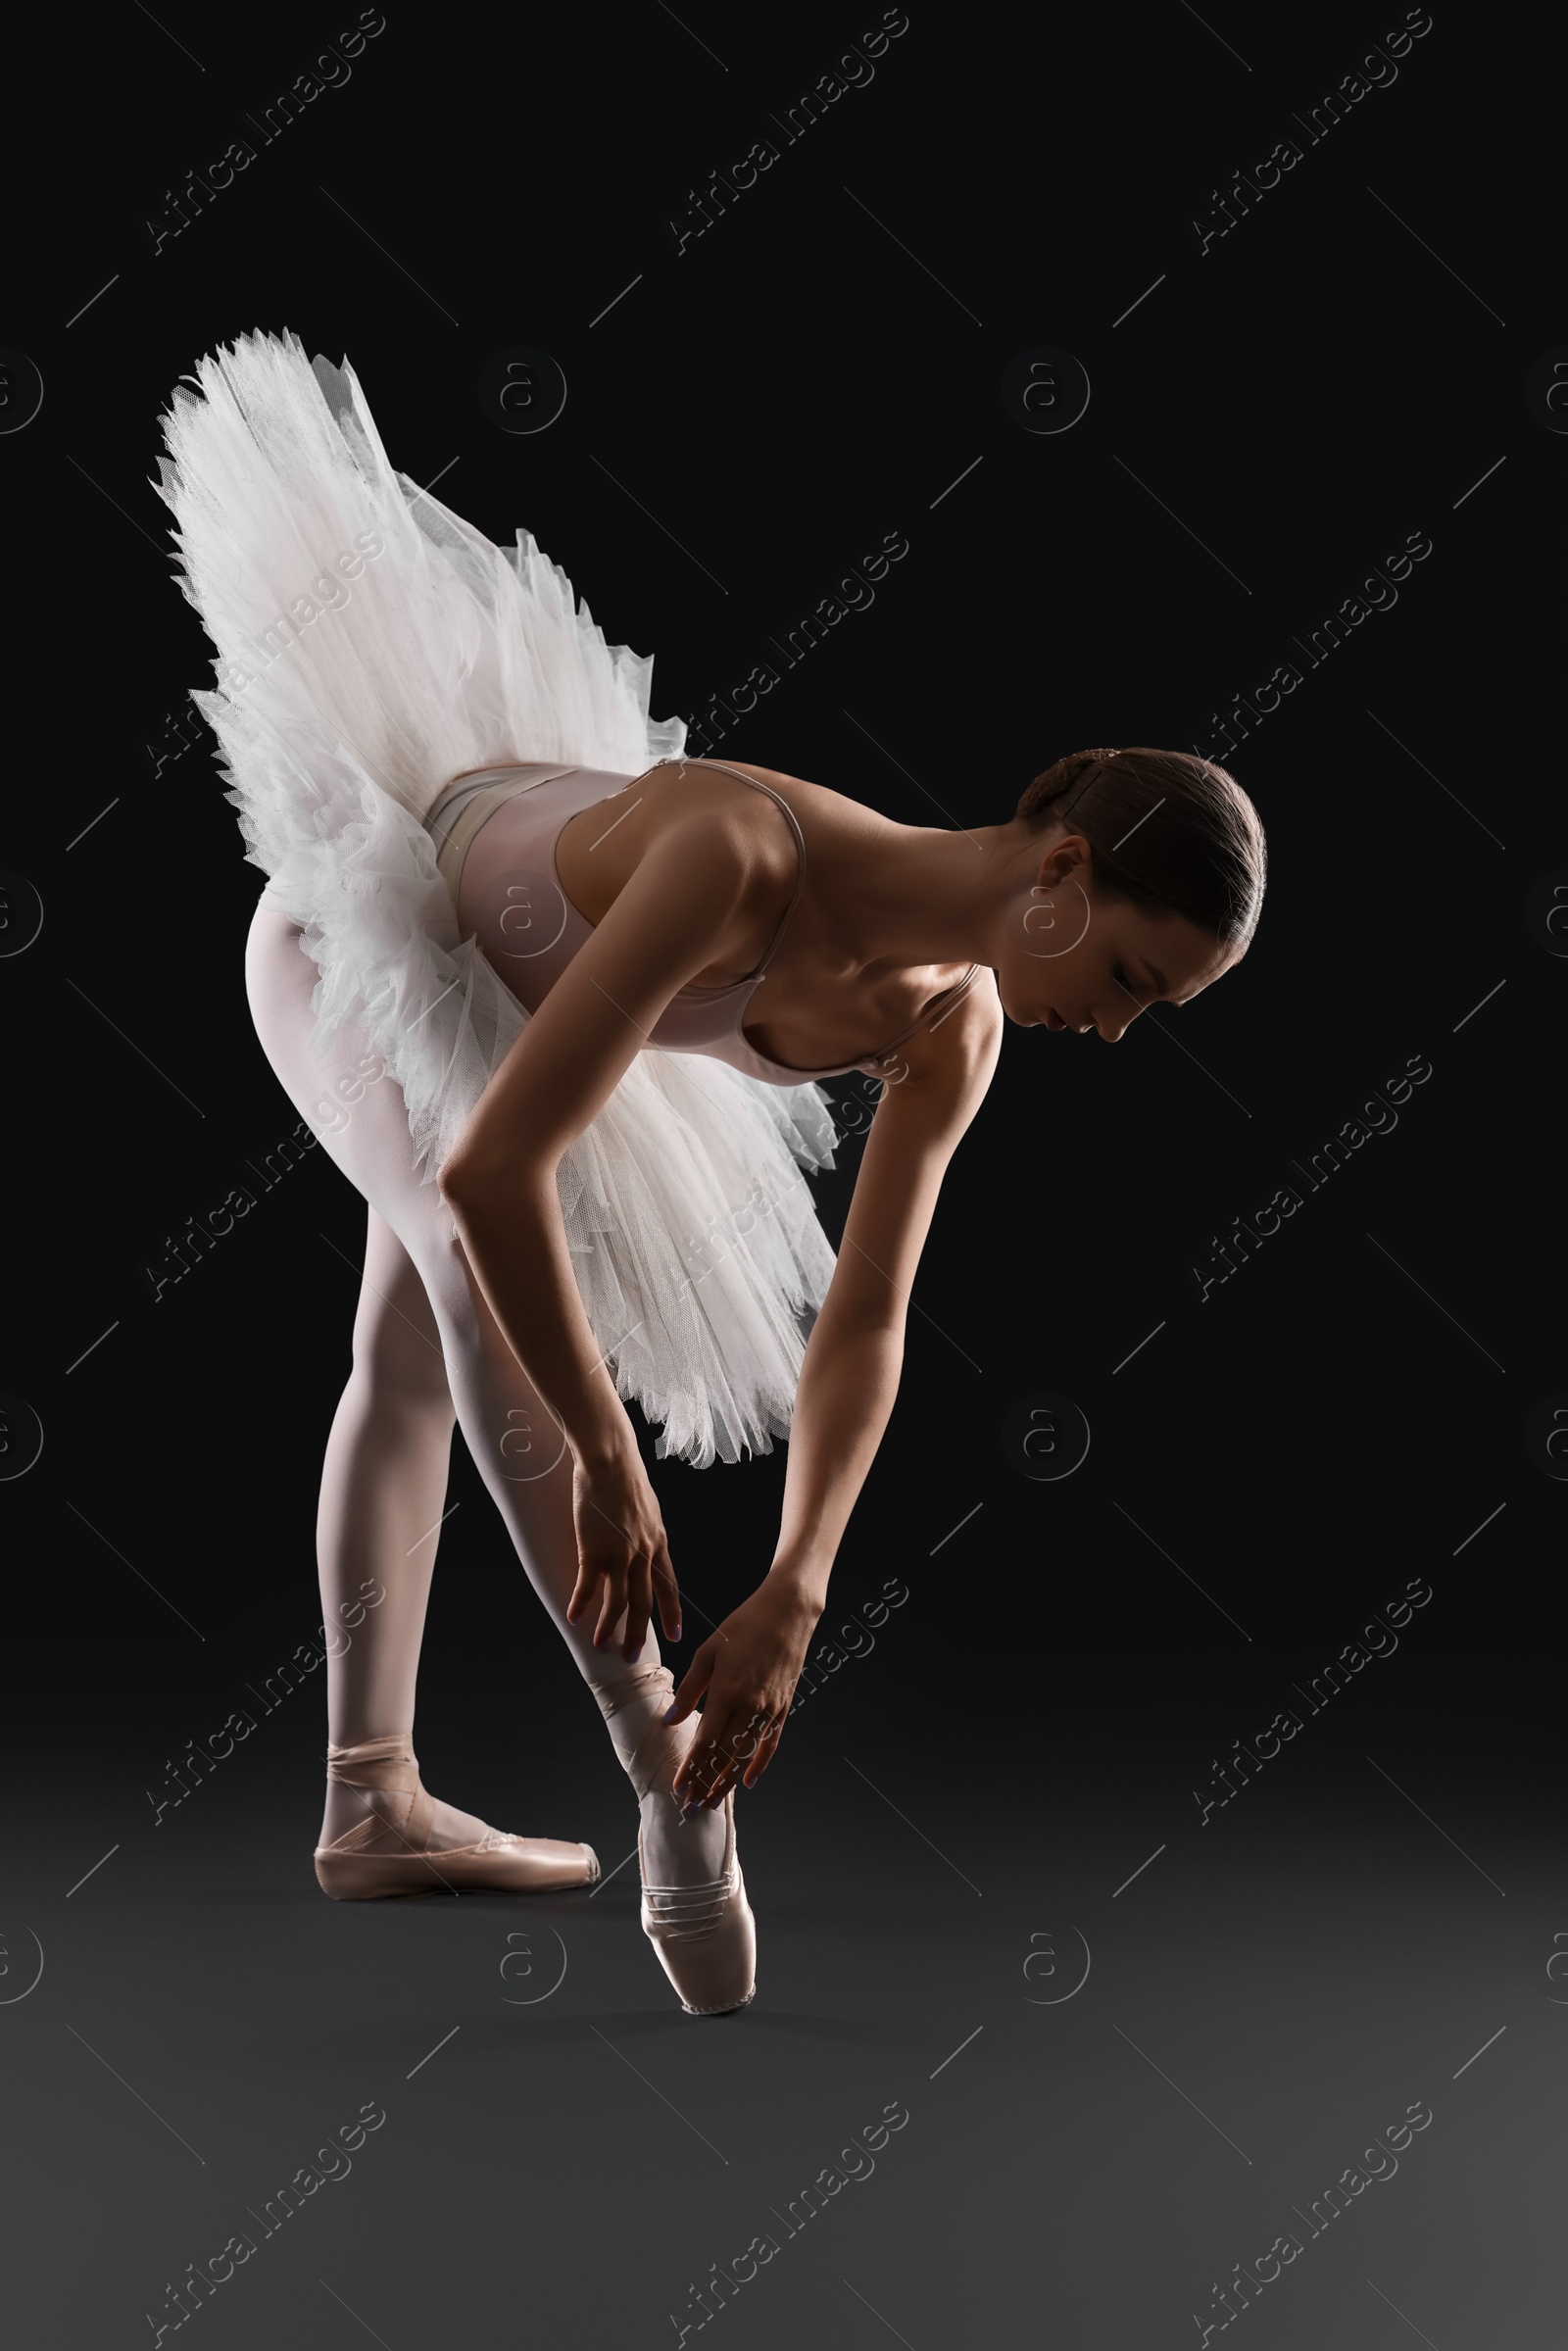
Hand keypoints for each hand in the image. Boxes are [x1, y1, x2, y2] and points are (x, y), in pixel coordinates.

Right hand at [566, 1436, 680, 1661]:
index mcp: (658, 1542)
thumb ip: (647, 1530)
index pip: (669, 1585)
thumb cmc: (625, 1477)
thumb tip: (645, 1541)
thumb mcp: (647, 1508)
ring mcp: (619, 1552)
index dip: (671, 1613)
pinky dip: (581, 1604)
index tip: (675, 1635)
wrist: (610, 1459)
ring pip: (618, 1601)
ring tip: (601, 1645)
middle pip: (644, 1602)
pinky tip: (574, 1618)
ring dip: (609, 1627)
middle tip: (634, 1656)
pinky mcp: (593, 1548)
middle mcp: (643, 1552)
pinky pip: (588, 1585)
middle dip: (640, 1632)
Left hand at [665, 1574, 820, 1807]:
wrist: (788, 1612)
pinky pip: (770, 1744)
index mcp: (727, 1691)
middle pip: (724, 1756)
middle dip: (705, 1784)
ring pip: (746, 1756)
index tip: (678, 1789)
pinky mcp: (783, 1708)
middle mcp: (749, 1706)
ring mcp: (769, 1709)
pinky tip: (748, 1783)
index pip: (705, 1742)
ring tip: (712, 1802)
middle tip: (691, 1809)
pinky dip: (759, 1766)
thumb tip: (671, 1720)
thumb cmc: (743, 1626)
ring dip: (728, 1782)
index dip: (691, 1768)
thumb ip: (690, 1689)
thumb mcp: (708, 1652)